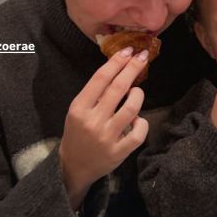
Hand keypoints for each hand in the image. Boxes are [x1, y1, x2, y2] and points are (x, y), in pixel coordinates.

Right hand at [59, 48, 149, 207]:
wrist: (74, 166)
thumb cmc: (77, 132)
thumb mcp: (78, 110)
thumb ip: (95, 93)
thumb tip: (118, 67)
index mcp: (79, 108)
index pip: (100, 79)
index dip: (116, 62)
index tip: (128, 50)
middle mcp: (92, 121)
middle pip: (118, 89)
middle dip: (132, 68)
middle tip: (142, 56)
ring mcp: (106, 138)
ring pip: (132, 109)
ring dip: (138, 95)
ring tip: (137, 91)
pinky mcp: (119, 152)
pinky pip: (139, 133)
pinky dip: (142, 122)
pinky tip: (137, 120)